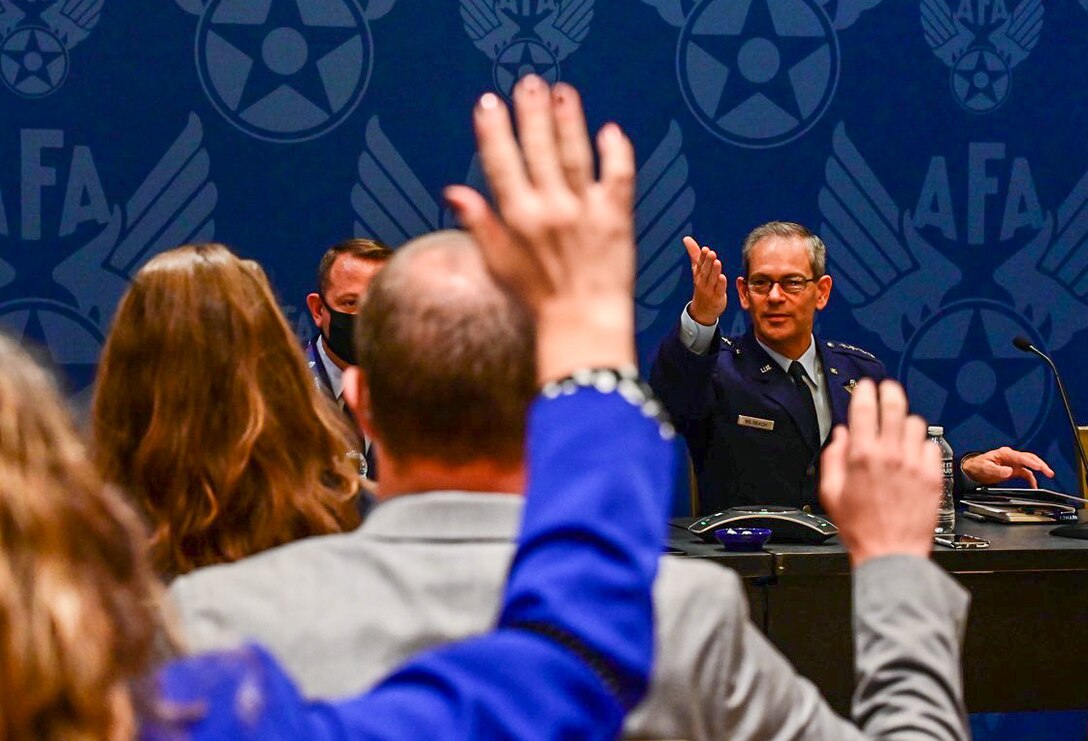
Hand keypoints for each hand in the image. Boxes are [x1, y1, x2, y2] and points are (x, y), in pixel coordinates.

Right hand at [446, 77, 635, 382]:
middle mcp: (550, 210)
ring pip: (575, 155)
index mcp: (518, 219)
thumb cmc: (538, 299)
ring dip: (568, 121)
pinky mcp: (616, 218)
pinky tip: (609, 131)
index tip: (488, 103)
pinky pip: (617, 176)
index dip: (494, 131)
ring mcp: (585, 211)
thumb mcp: (499, 264)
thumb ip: (479, 224)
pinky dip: (615, 152)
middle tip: (528, 84)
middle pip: (539, 150)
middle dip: (531, 114)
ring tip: (562, 92)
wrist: (583, 323)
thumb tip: (453, 191)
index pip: (501, 164)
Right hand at [683, 235, 726, 324]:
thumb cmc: (701, 285)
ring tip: (717, 262)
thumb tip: (686, 238)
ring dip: (714, 271)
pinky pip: (719, 290)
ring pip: (711, 279)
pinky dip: (720, 284)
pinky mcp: (717, 297)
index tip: (705, 249)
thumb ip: (694, 254)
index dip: (702, 257)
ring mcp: (709, 290)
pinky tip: (722, 277)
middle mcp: (702, 281)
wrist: (702, 311)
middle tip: (711, 253)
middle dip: (707, 262)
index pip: (699, 264)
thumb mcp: (697, 270)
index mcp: (698, 274)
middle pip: (705, 271)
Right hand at [819, 379, 940, 566]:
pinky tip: (913, 453)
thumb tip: (840, 437)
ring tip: (900, 429)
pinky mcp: (932, 477)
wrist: (891, 553)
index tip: (865, 387)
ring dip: (905, 422)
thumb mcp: (831, 494)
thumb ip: (833, 459)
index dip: (864, 391)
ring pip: (915, 424)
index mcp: (862, 457)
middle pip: (894, 406)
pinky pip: (930, 447)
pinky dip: (921, 445)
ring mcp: (914, 465)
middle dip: (889, 391)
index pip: (864, 409)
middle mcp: (890, 456)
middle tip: (887, 389)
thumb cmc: (861, 528)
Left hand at [961, 447, 1053, 487]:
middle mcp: (1011, 456)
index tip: (1039, 467)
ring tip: (1049, 474)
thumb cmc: (978, 465)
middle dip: (1040, 464)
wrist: (974, 469)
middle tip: (1049, 472)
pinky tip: (1034, 485)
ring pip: (1030, 464)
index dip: (1030, 462)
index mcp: (1004, 453)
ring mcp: (1013, 462)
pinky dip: (1032, 478)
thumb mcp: (986, 468)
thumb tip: (1009, 471)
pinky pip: (1026, 473)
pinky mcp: (1014, 469)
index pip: (1021, 457)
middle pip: (1029, 458)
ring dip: (1040, 468)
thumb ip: (997, 470)